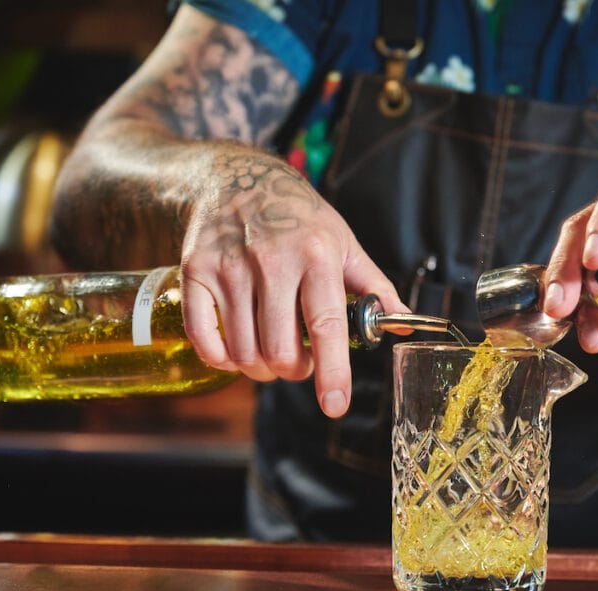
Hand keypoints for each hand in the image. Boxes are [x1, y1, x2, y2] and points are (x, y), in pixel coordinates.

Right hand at [178, 147, 406, 417]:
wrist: (237, 176)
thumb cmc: (299, 217)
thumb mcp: (343, 242)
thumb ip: (374, 287)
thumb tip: (401, 324)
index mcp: (317, 256)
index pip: (325, 326)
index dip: (332, 372)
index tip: (335, 406)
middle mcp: (272, 262)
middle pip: (280, 350)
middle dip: (293, 371)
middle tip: (299, 362)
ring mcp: (229, 267)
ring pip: (244, 351)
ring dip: (260, 369)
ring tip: (270, 354)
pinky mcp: (195, 271)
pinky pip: (205, 338)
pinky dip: (221, 359)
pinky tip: (235, 351)